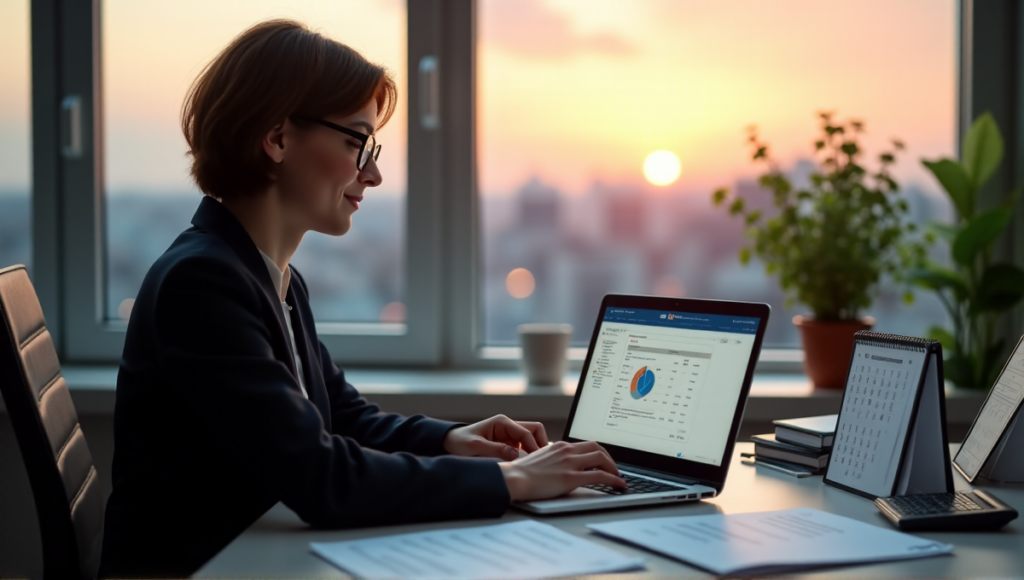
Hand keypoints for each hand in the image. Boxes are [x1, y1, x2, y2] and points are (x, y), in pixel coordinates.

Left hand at [443, 414, 549, 460]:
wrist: (451, 443)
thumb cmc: (460, 442)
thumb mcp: (475, 446)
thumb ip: (495, 450)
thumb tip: (516, 456)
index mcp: (502, 422)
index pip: (527, 432)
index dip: (534, 447)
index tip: (537, 462)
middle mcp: (509, 426)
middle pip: (535, 430)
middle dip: (540, 444)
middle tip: (540, 462)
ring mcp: (510, 435)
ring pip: (532, 438)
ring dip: (535, 450)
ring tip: (535, 466)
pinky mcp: (509, 444)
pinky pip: (525, 447)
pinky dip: (529, 455)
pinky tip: (526, 467)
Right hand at [498, 440, 625, 501]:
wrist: (514, 479)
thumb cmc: (522, 474)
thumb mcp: (540, 460)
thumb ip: (553, 460)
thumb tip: (561, 467)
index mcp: (559, 446)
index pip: (586, 444)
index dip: (599, 453)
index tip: (604, 461)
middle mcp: (567, 450)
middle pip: (597, 448)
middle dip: (609, 458)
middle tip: (614, 469)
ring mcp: (570, 463)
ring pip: (602, 458)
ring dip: (614, 468)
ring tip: (618, 478)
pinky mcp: (571, 478)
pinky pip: (600, 476)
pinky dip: (613, 479)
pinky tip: (619, 485)